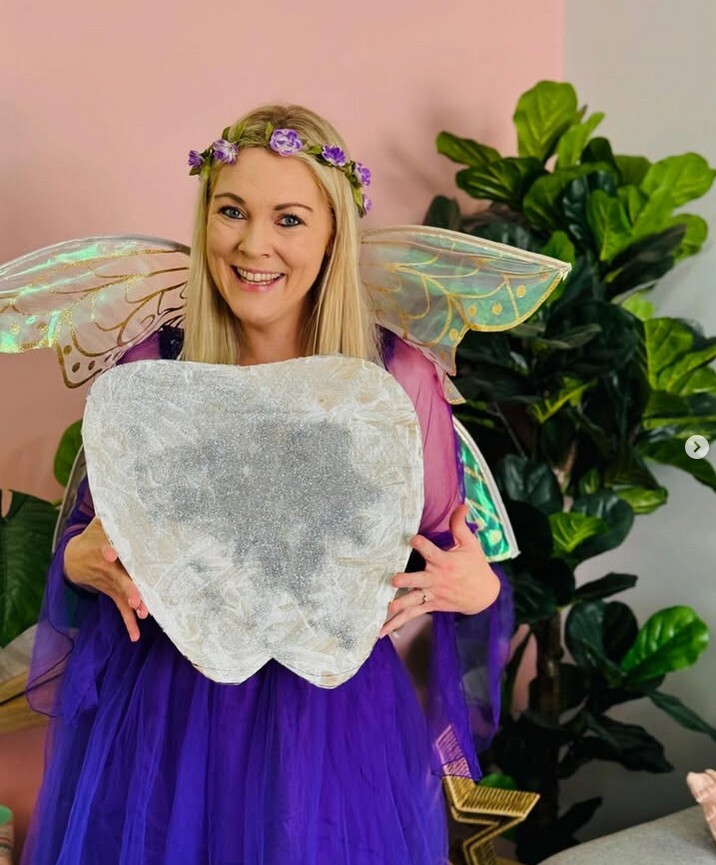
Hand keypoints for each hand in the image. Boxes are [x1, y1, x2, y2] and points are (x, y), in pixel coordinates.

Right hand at [64, 516, 148, 641]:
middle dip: (127, 586)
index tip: (111, 553)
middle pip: (118, 578)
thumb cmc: (93, 536)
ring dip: (131, 604)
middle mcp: (108, 569)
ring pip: (122, 595)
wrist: (74, 559)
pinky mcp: (114, 594)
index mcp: (104, 548)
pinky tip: (135, 637)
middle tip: (136, 596)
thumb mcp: (98, 523)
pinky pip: (121, 610)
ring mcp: (111, 583)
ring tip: (142, 612)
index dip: (109, 550)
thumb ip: (111, 513)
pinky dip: (128, 623)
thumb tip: (119, 494)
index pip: (106, 548)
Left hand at [380, 503, 499, 637]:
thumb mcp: (470, 544)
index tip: (413, 538)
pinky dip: (396, 624)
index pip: (432, 552)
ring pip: (414, 601)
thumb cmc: (475, 566)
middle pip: (420, 580)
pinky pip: (412, 615)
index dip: (423, 544)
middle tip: (394, 580)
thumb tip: (462, 504)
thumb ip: (459, 525)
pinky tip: (380, 631)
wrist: (484, 595)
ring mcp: (433, 595)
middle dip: (408, 580)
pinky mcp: (430, 605)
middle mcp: (437, 580)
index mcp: (446, 562)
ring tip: (387, 609)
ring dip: (400, 606)